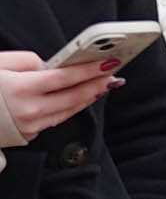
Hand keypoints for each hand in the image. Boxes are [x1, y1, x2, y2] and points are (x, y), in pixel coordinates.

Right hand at [0, 46, 120, 141]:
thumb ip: (26, 61)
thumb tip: (49, 65)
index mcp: (19, 89)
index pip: (65, 78)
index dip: (90, 70)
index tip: (108, 62)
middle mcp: (26, 111)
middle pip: (73, 98)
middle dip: (96, 85)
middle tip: (113, 74)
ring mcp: (27, 127)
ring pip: (67, 112)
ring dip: (88, 98)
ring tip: (103, 86)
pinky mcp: (25, 136)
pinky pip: (53, 120)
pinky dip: (69, 109)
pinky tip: (78, 100)